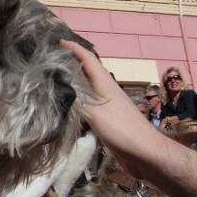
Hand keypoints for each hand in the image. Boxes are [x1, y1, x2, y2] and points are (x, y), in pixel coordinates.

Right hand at [62, 39, 196, 196]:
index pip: (88, 59)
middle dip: (71, 62)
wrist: (145, 154)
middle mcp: (106, 91)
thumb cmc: (122, 130)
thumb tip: (56, 86)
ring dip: (73, 80)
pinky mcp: (108, 119)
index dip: (74, 49)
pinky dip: (77, 99)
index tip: (57, 42)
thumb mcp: (95, 112)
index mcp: (105, 84)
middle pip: (88, 71)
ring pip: (88, 87)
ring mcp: (108, 105)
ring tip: (54, 79)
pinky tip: (68, 106)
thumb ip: (77, 99)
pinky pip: (89, 103)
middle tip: (51, 60)